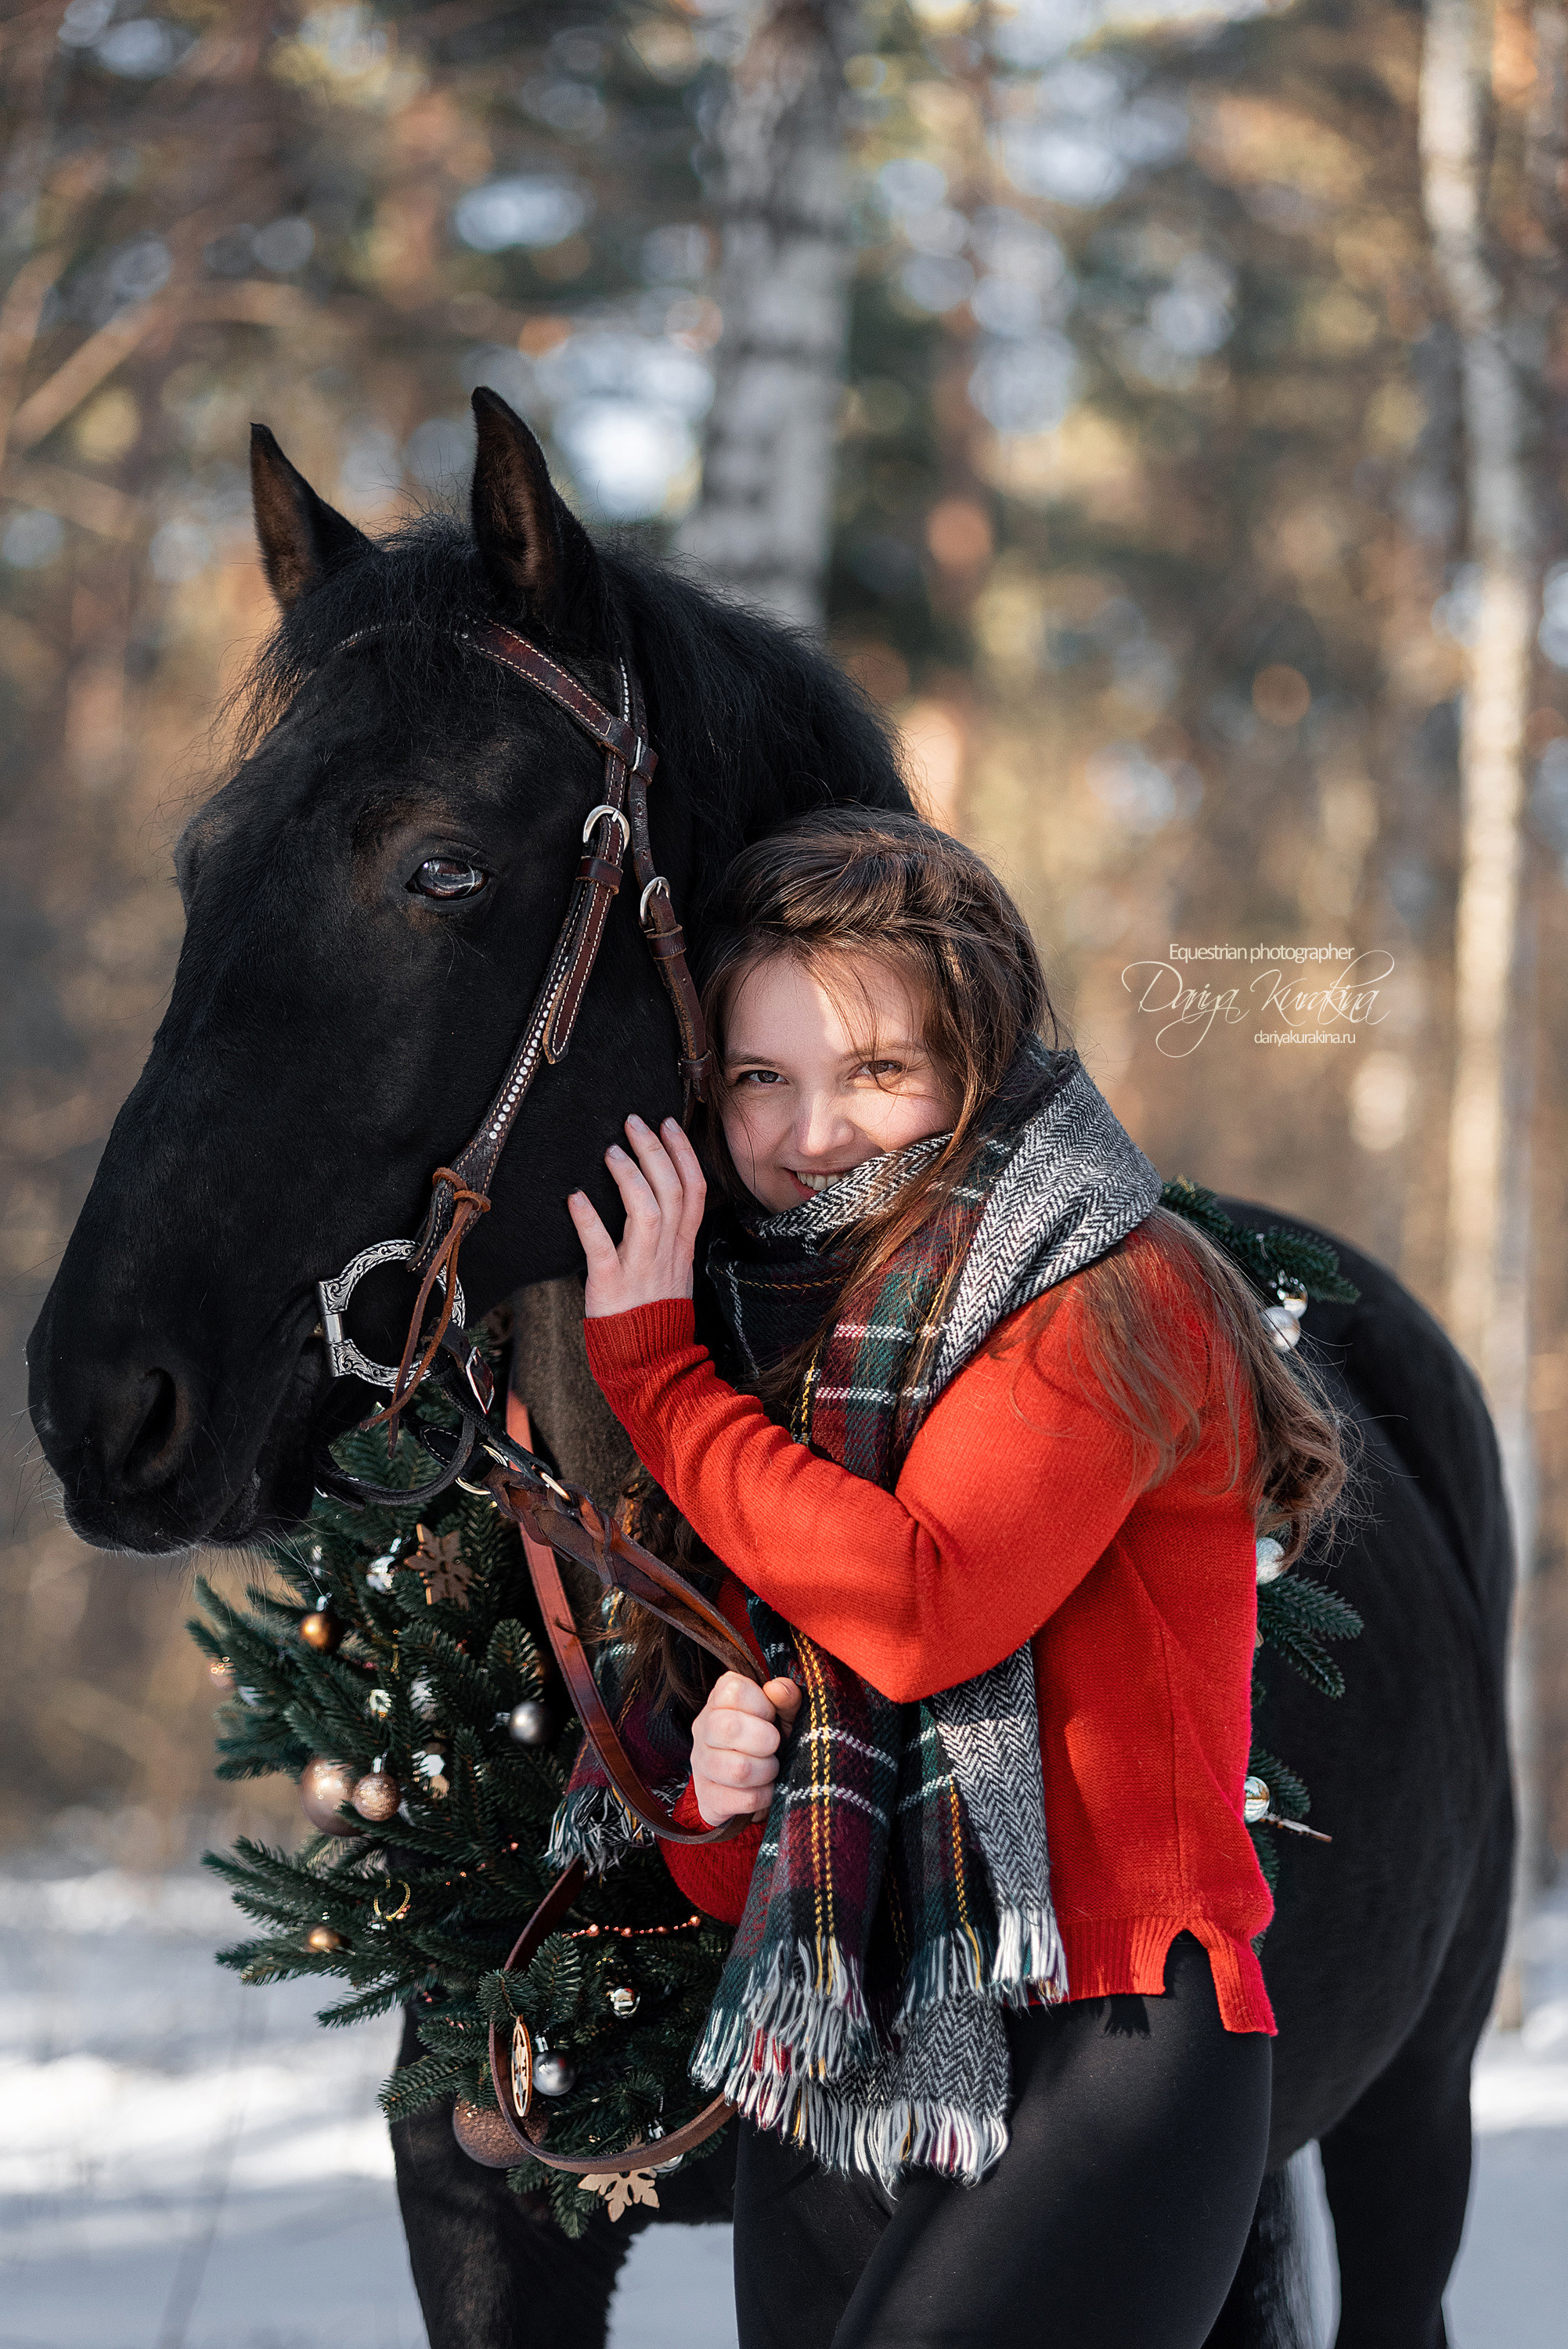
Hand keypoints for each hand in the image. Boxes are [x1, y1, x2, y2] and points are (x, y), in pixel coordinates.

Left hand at [567, 1115, 706, 1318]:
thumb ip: (669, 1234)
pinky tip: (575, 1197)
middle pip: (672, 1191)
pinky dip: (588, 1220)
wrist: (651, 1363)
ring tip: (611, 1151)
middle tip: (634, 1122)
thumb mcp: (674, 1269)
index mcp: (683, 1246)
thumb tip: (656, 1194)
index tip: (667, 1123)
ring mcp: (641, 1268)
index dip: (682, 1152)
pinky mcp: (610, 1285)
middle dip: (655, 1150)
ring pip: (646, 1211)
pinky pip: (601, 1248)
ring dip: (629, 1176)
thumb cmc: (654, 1312)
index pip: (694, 1189)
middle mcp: (667, 1252)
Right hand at [690, 1671, 802, 1824]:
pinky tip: (764, 1789)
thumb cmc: (771, 1739)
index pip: (733, 1691)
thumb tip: (778, 1689)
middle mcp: (702, 1728)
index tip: (770, 1717)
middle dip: (766, 1739)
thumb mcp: (785, 1714)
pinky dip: (764, 1796)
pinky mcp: (706, 1798)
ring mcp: (700, 1765)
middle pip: (729, 1728)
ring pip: (738, 1769)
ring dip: (767, 1771)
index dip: (761, 1705)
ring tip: (771, 1769)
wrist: (758, 1782)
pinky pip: (743, 1799)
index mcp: (719, 1700)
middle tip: (775, 1746)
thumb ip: (787, 1698)